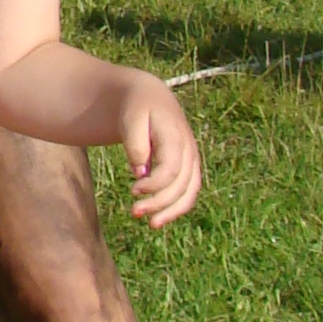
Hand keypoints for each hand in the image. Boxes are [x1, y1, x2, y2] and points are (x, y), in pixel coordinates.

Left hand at [119, 79, 202, 227]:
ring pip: (189, 192)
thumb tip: (140, 172)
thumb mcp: (130, 119)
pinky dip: (177, 208)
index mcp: (175, 135)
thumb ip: (135, 144)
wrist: (148, 97)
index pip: (171, 169)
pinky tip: (160, 219)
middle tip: (134, 212)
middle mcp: (189, 149)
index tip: (133, 190)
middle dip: (159, 202)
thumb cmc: (136, 108)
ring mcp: (192, 159)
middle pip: (181, 185)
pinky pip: (189, 192)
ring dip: (171, 211)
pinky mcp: (188, 167)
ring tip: (151, 224)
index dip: (154, 185)